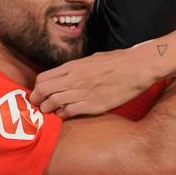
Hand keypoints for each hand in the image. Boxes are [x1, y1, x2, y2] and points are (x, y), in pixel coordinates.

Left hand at [31, 44, 159, 117]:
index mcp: (73, 66)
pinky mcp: (93, 104)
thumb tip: (66, 76)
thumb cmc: (118, 61)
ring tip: (51, 112)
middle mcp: (74, 79)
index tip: (39, 95)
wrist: (138, 67)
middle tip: (39, 106)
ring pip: (53, 103)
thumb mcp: (92, 59)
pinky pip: (69, 112)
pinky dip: (63, 115)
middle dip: (37, 101)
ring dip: (48, 110)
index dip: (37, 89)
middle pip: (43, 91)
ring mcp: (83, 92)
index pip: (42, 79)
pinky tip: (65, 114)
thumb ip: (77, 68)